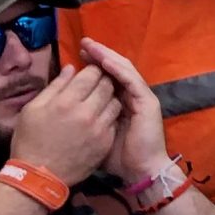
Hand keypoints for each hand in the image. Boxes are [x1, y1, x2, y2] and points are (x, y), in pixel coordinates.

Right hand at [8, 62, 121, 185]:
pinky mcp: (105, 142)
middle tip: (96, 83)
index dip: (92, 69)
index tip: (88, 71)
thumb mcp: (33, 109)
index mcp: (66, 102)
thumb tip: (71, 69)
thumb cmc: (30, 140)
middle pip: (107, 85)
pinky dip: (109, 114)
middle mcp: (86, 113)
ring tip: (99, 99)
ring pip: (115, 101)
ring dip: (109, 96)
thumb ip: (55, 87)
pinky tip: (100, 116)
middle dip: (103, 79)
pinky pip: (114, 120)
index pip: (91, 74)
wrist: (39, 175)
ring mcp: (99, 129)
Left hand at [81, 40, 168, 186]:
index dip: (92, 65)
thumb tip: (67, 102)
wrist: (139, 171)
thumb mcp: (93, 133)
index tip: (76, 56)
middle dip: (98, 56)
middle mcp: (130, 97)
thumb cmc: (115, 157)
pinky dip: (118, 69)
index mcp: (118, 103)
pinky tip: (104, 60)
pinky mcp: (147, 101)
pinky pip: (131, 80)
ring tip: (91, 46)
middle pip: (114, 69)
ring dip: (107, 56)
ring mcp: (140, 98)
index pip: (105, 78)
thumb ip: (85, 116)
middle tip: (83, 44)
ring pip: (123, 70)